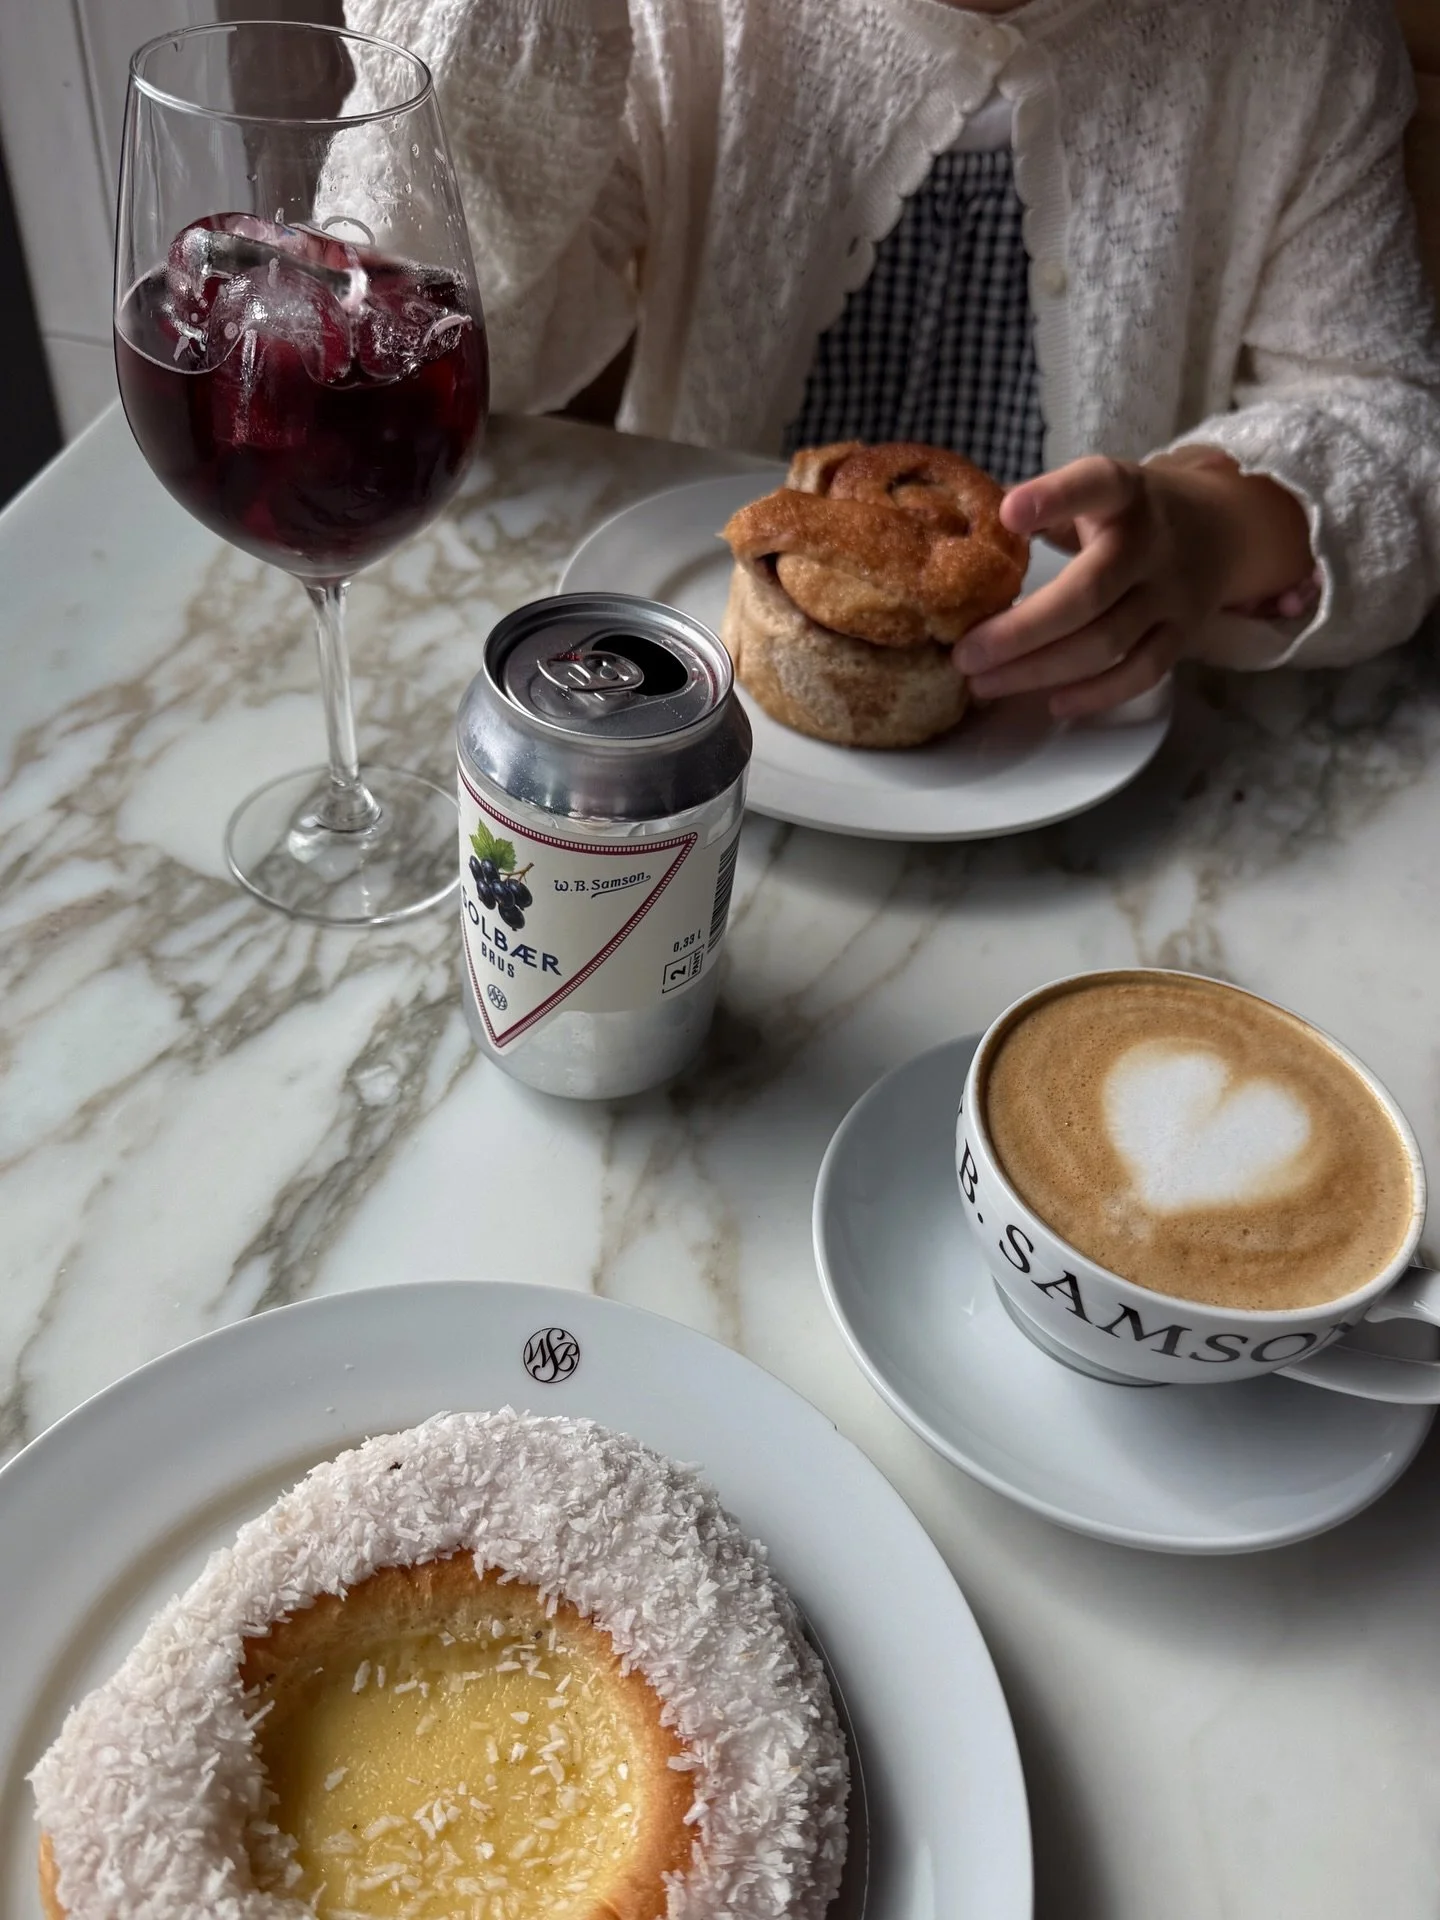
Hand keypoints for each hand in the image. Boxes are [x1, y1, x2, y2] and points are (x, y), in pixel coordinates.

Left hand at [953, 452, 1314, 718]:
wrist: (1223, 528)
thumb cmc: (1130, 514)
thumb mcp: (1095, 494)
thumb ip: (1042, 510)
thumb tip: (962, 535)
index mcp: (1124, 493)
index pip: (1094, 486)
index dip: (1054, 498)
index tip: (1008, 514)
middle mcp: (1151, 543)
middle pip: (1088, 594)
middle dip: (1020, 632)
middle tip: (964, 655)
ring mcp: (1172, 593)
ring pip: (1106, 642)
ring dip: (1040, 670)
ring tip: (984, 683)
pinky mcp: (1184, 634)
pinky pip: (1141, 672)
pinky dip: (1097, 695)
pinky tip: (1051, 704)